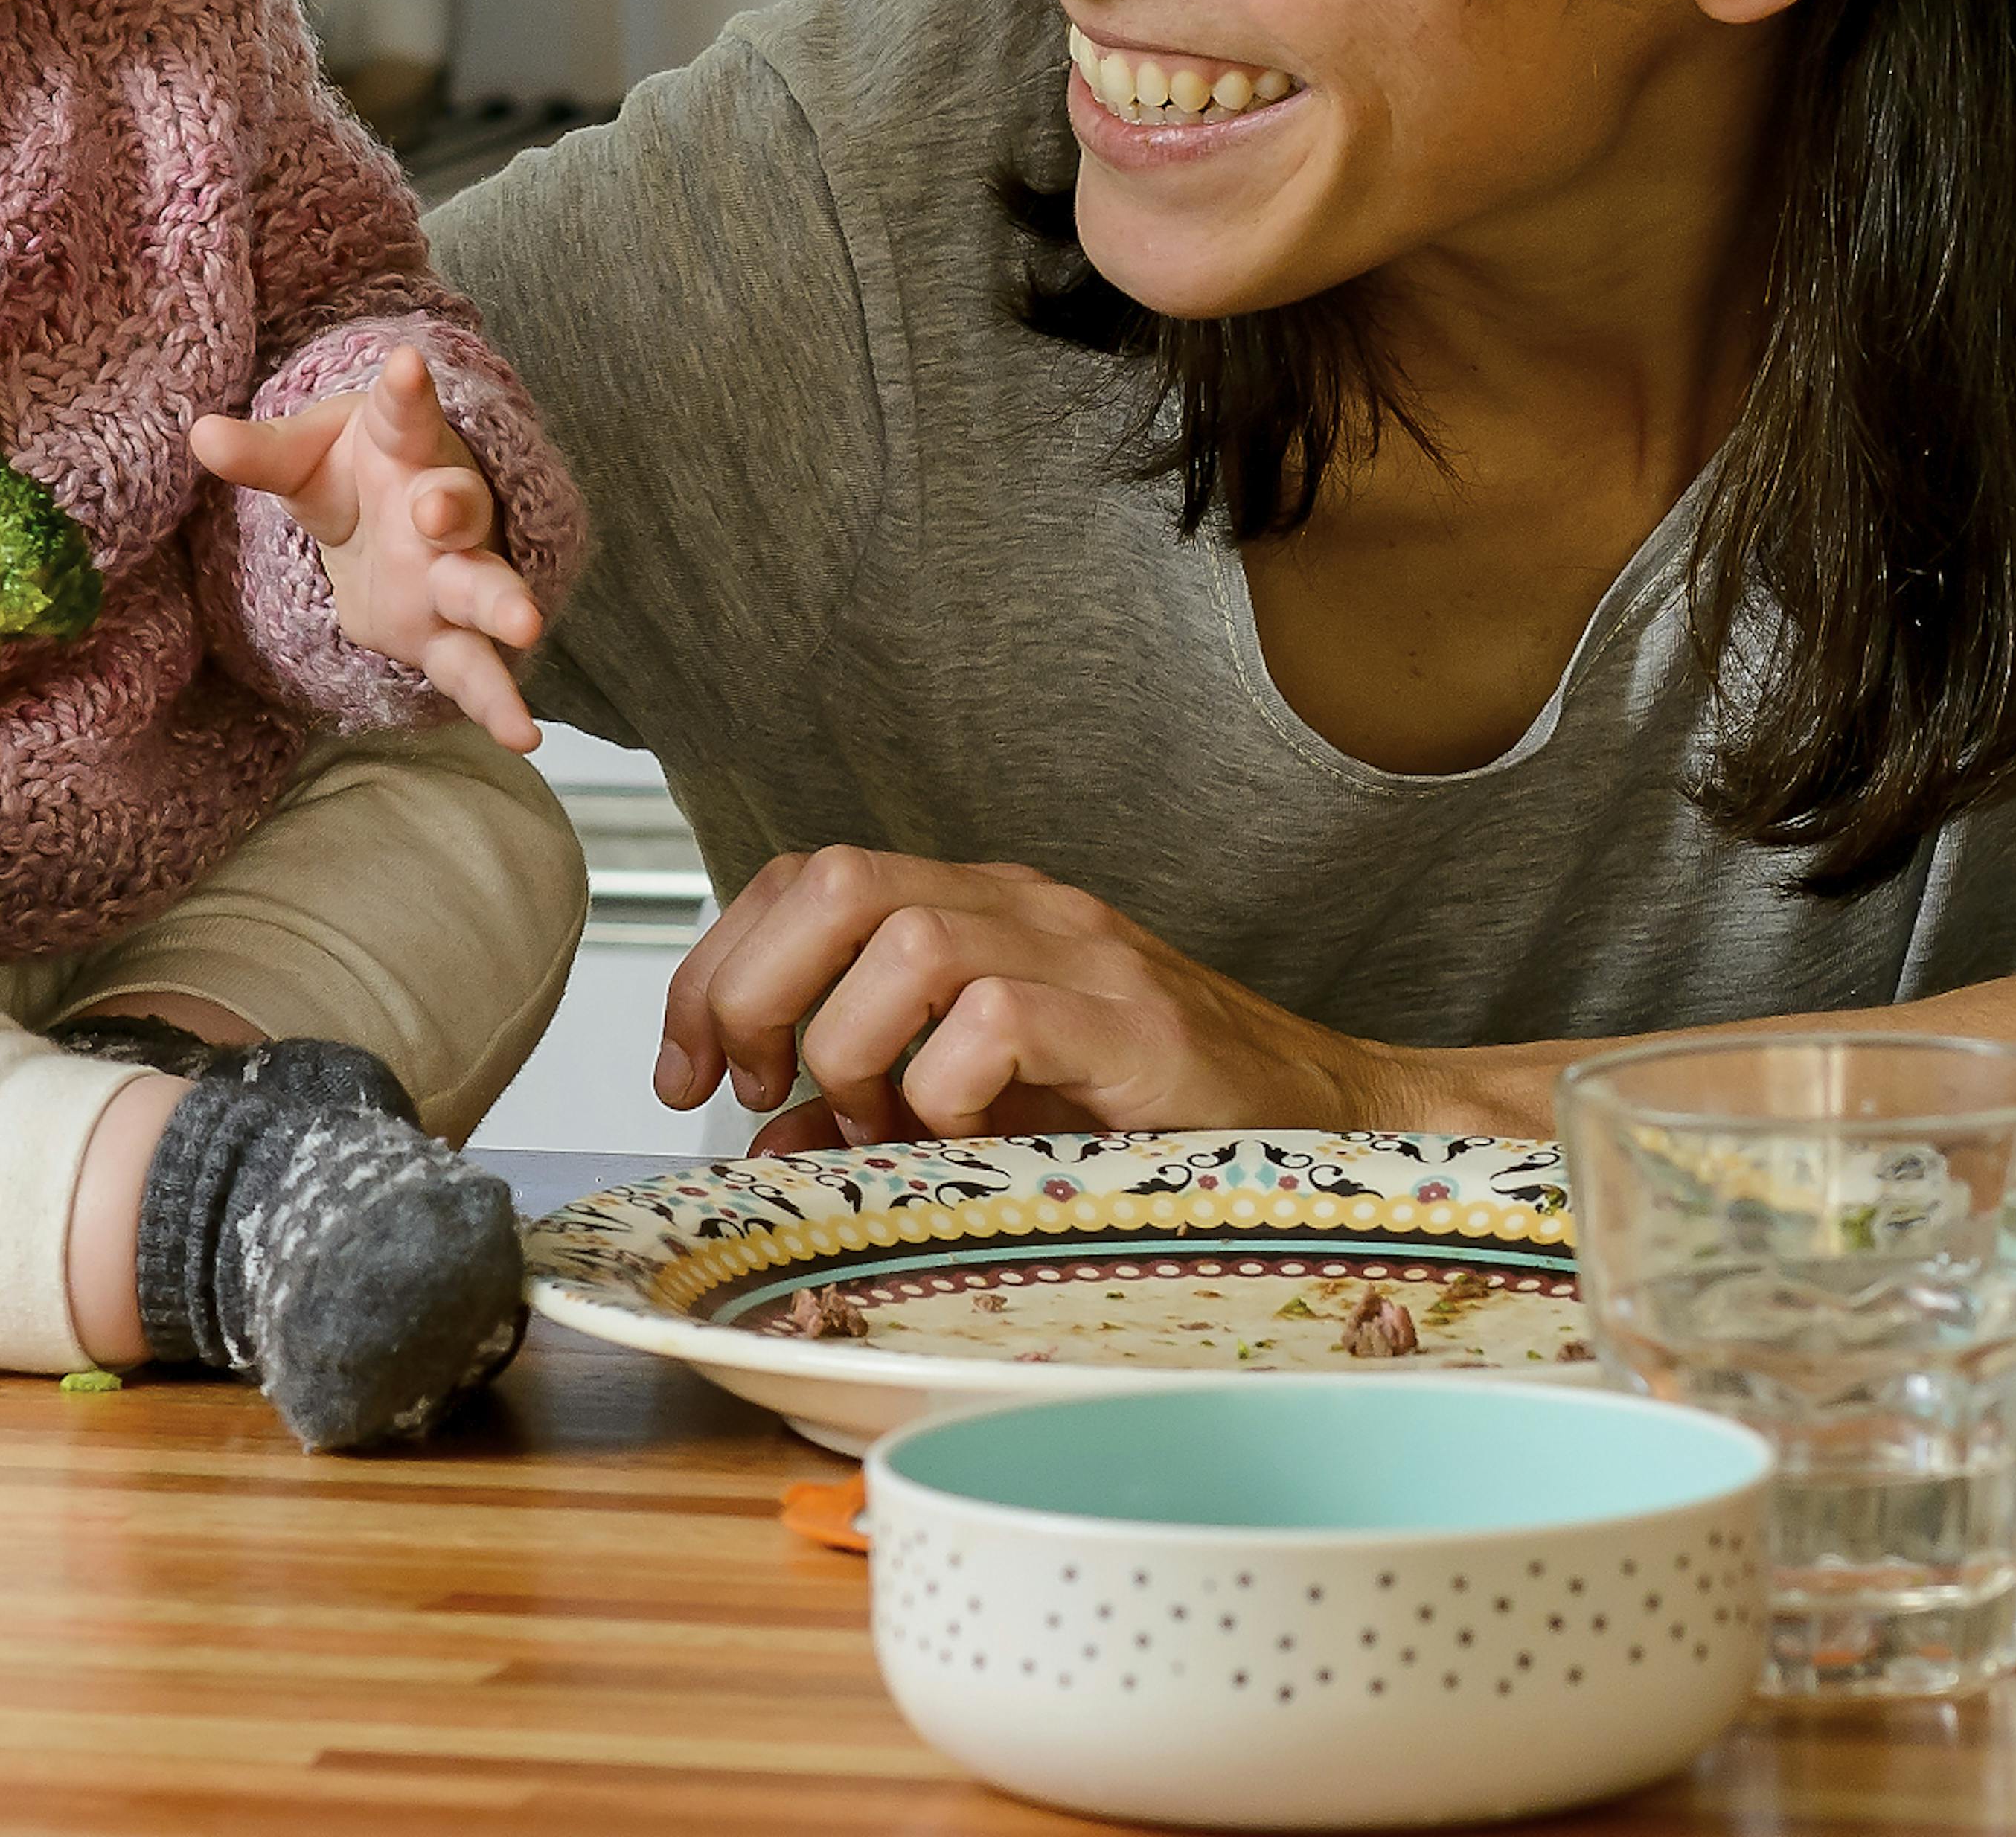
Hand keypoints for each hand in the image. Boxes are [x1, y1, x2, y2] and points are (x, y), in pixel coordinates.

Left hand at [191, 345, 545, 747]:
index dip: (407, 393)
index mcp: (409, 448)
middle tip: (437, 511)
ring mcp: (455, 573)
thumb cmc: (354, 473)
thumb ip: (260, 454)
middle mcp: (444, 507)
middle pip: (457, 507)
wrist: (395, 519)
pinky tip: (522, 734)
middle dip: (453, 509)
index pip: (407, 416)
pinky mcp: (448, 633)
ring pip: (482, 588)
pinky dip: (498, 701)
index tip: (406, 364)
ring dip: (500, 605)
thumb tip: (199, 433)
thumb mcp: (304, 458)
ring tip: (523, 627)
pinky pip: (474, 667)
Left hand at [652, 848, 1416, 1150]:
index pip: (804, 878)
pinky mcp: (1133, 1023)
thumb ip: (873, 1108)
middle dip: (752, 987)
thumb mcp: (988, 1108)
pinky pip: (995, 1018)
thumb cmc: (1157, 1115)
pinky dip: (947, 1089)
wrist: (1326, 1120)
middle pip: (834, 880)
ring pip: (903, 934)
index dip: (717, 964)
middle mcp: (1024, 909)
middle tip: (756, 1085)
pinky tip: (971, 1137)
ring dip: (854, 1047)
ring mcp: (1083, 956)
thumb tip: (763, 1135)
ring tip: (883, 1124)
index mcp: (980, 910)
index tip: (689, 1070)